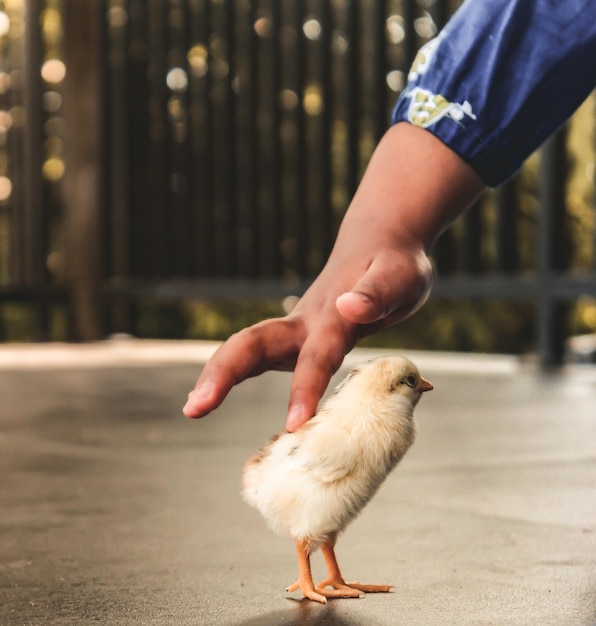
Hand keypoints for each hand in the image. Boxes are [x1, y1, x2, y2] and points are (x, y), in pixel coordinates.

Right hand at [183, 123, 483, 429]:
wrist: (379, 243)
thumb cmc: (394, 266)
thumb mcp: (398, 277)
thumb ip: (375, 294)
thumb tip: (348, 308)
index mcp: (333, 315)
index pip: (316, 355)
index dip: (305, 388)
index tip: (294, 424)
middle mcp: (305, 322)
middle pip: (253, 342)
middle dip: (223, 374)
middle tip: (194, 409)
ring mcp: (296, 328)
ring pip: (246, 348)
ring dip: (217, 375)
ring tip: (191, 408)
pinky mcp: (295, 336)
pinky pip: (256, 356)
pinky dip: (230, 374)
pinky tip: (210, 395)